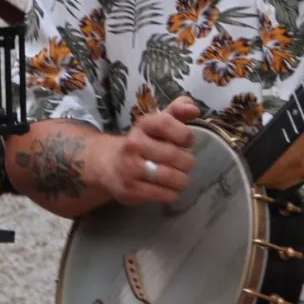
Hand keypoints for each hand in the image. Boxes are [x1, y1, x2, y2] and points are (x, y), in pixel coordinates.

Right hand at [86, 96, 200, 205]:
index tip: (188, 142)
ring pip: (170, 177)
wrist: (109, 166)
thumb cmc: (143, 143)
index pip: (164, 123)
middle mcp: (133, 145)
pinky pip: (164, 194)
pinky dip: (173, 193)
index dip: (183, 133)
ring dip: (182, 180)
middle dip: (187, 162)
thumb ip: (177, 112)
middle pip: (172, 154)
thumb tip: (195, 109)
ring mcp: (130, 169)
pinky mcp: (131, 191)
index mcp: (142, 126)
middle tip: (186, 164)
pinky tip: (170, 189)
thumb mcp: (156, 124)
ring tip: (181, 178)